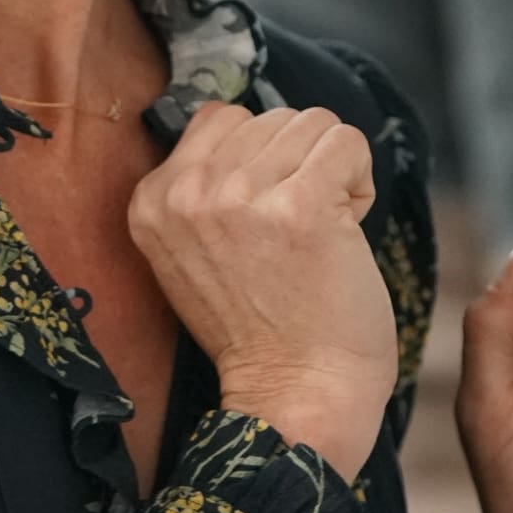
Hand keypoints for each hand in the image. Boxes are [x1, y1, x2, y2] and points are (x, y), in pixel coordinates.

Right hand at [129, 103, 395, 479]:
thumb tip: (254, 125)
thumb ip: (205, 188)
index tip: (265, 220)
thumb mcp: (193, 253)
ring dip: (331, 173)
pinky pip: (348, 143)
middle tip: (297, 235)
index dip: (260, 162)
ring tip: (319, 235)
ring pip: (313, 123)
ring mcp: (239, 196)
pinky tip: (346, 233)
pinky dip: (360, 183)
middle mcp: (185, 192)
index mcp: (152, 201)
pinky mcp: (297, 203)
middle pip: (271, 118)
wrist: (295, 395)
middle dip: (298, 166)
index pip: (221, 119)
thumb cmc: (260, 329)